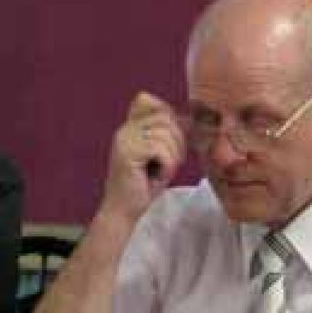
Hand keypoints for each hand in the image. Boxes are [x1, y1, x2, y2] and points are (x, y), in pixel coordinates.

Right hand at [100, 92, 185, 221]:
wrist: (125, 210)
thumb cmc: (145, 184)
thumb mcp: (161, 155)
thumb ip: (168, 135)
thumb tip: (188, 117)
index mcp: (131, 127)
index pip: (152, 102)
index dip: (171, 120)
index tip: (173, 143)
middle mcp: (124, 129)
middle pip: (165, 118)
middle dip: (178, 141)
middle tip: (172, 162)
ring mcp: (124, 140)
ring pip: (165, 134)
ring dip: (173, 157)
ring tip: (162, 171)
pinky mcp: (126, 153)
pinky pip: (160, 149)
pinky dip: (167, 166)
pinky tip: (157, 176)